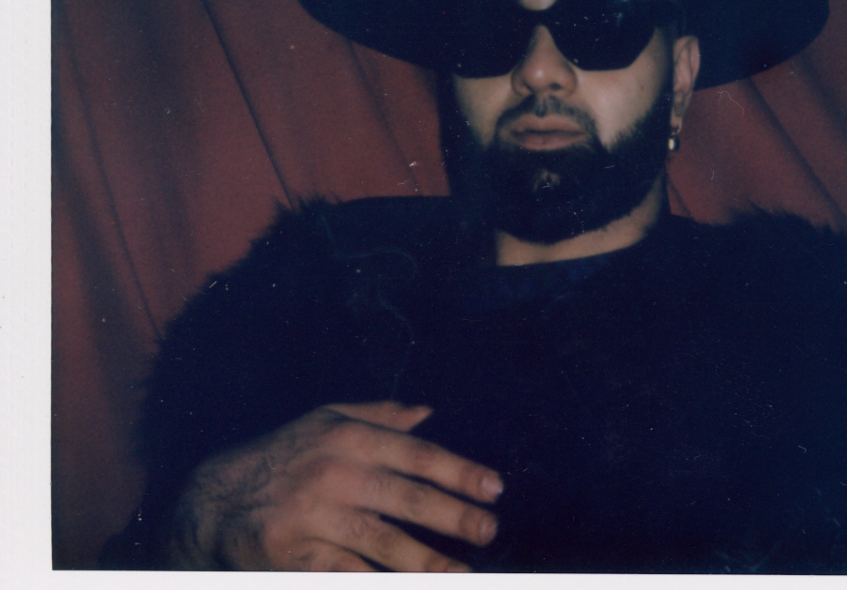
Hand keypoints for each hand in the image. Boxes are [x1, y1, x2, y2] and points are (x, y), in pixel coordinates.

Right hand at [166, 401, 502, 570]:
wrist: (213, 498)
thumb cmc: (284, 454)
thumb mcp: (326, 419)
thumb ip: (379, 415)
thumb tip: (427, 411)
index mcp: (349, 438)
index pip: (417, 455)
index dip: (459, 472)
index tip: (495, 488)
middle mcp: (335, 474)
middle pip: (407, 500)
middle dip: (454, 517)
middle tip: (490, 530)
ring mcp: (314, 517)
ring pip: (382, 543)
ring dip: (427, 562)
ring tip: (462, 574)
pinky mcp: (294, 555)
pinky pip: (346, 573)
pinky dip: (375, 581)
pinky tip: (401, 585)